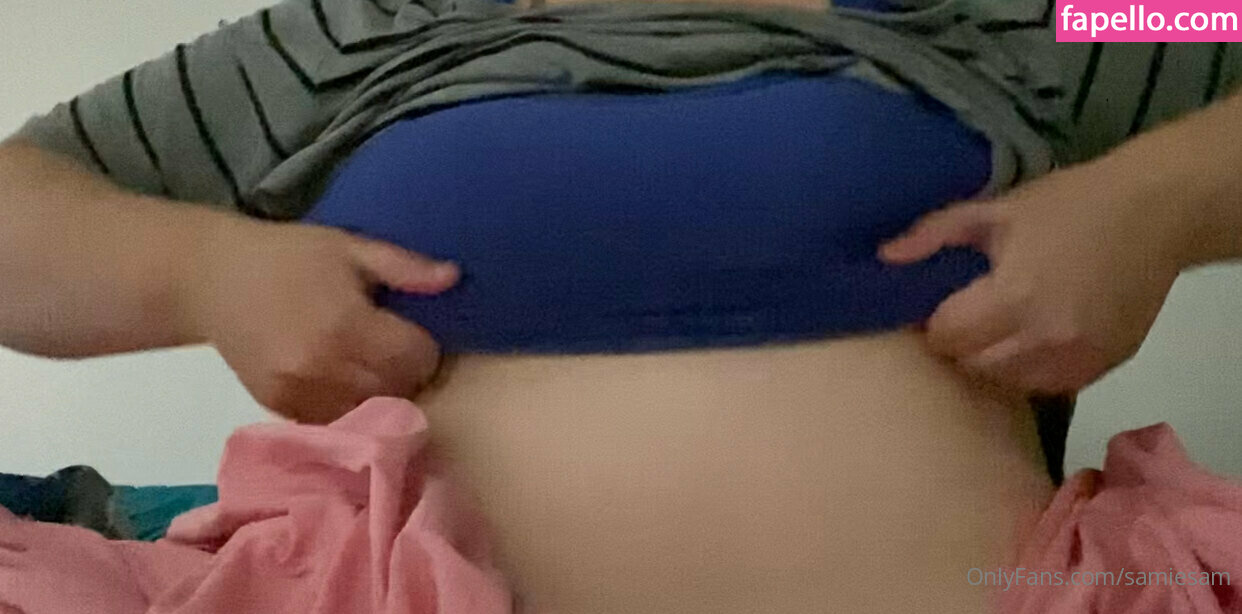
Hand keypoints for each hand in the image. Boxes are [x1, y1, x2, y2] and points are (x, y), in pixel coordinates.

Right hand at [180, 216, 458, 422]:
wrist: (210, 279)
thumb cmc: (286, 256)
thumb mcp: (348, 247)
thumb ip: (403, 266)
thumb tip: (453, 278)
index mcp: (346, 325)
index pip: (416, 359)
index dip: (424, 345)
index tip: (414, 331)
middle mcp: (323, 367)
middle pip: (397, 389)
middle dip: (406, 370)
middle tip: (394, 347)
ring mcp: (298, 394)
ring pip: (368, 409)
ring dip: (380, 392)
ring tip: (368, 362)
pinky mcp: (280, 407)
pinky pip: (334, 418)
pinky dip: (347, 403)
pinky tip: (341, 377)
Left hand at [879, 161, 1187, 393]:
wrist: (1158, 211)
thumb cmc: (1070, 203)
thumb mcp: (997, 209)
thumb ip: (934, 234)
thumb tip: (883, 257)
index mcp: (1012, 298)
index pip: (945, 337)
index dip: (931, 324)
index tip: (934, 307)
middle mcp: (1044, 339)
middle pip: (971, 366)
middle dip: (958, 344)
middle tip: (961, 317)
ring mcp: (1077, 359)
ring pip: (1007, 382)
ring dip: (991, 361)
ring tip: (995, 329)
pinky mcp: (1103, 367)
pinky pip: (1047, 386)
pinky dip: (1028, 370)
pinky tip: (1028, 339)